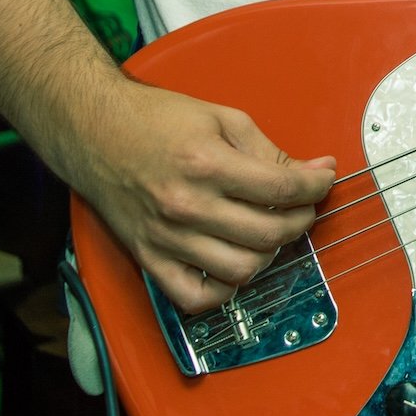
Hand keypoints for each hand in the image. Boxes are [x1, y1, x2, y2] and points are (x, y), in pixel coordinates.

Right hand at [66, 82, 337, 312]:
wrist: (93, 130)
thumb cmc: (153, 120)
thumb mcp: (221, 118)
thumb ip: (269, 149)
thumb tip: (314, 170)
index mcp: (207, 164)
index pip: (282, 190)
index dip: (316, 187)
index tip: (322, 181)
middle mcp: (187, 206)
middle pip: (268, 234)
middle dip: (300, 220)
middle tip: (301, 207)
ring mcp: (167, 237)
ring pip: (241, 270)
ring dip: (269, 255)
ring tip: (269, 233)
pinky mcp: (148, 258)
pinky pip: (195, 297)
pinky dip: (224, 289)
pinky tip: (234, 264)